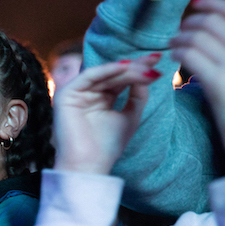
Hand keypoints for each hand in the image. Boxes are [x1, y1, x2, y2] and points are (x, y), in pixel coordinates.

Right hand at [53, 56, 157, 173]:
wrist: (89, 165)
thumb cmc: (107, 146)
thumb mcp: (130, 116)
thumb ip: (137, 95)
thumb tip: (148, 72)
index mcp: (101, 98)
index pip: (121, 79)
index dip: (139, 69)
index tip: (158, 60)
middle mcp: (88, 93)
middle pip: (114, 74)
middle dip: (135, 66)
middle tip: (155, 60)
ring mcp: (76, 93)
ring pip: (104, 74)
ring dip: (126, 69)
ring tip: (145, 68)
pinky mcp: (66, 94)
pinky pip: (88, 76)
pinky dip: (107, 70)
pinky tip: (125, 67)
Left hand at [170, 0, 224, 171]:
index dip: (212, 3)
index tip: (196, 4)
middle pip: (213, 22)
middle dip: (191, 23)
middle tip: (179, 31)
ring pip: (198, 37)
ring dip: (180, 38)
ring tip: (173, 46)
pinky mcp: (219, 82)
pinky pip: (191, 56)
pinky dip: (178, 53)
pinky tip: (174, 59)